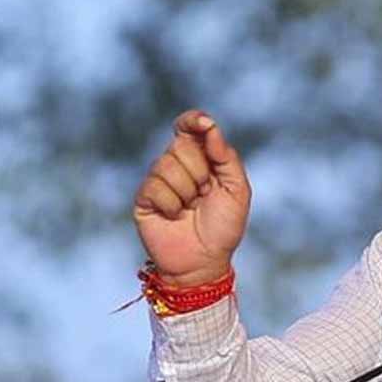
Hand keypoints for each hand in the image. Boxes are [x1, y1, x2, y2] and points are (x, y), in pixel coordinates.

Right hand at [133, 110, 251, 286]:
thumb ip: (226, 157)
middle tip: (205, 193)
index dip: (193, 120)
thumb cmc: (224, 226)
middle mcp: (177, 165)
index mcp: (201, 159)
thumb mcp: (237, 189)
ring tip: (191, 207)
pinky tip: (175, 216)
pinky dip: (171, 204)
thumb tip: (210, 127)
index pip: (190, 128)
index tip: (203, 122)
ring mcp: (158, 181)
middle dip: (199, 170)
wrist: (204, 261)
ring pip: (166, 164)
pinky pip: (155, 187)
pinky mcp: (144, 198)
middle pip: (181, 145)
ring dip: (187, 190)